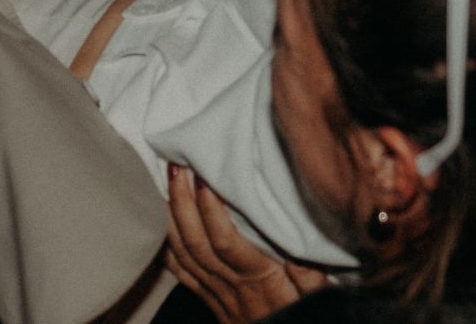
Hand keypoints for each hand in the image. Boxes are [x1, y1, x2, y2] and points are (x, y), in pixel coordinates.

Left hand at [164, 166, 327, 323]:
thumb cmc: (301, 317)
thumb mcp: (317, 299)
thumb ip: (311, 276)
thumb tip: (299, 251)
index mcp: (259, 279)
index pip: (226, 242)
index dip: (211, 210)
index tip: (204, 178)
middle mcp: (232, 285)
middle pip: (197, 243)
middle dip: (183, 203)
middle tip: (175, 166)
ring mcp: (215, 292)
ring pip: (183, 254)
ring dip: (170, 216)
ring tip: (164, 180)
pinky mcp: (207, 297)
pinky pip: (180, 271)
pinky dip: (166, 244)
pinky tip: (158, 220)